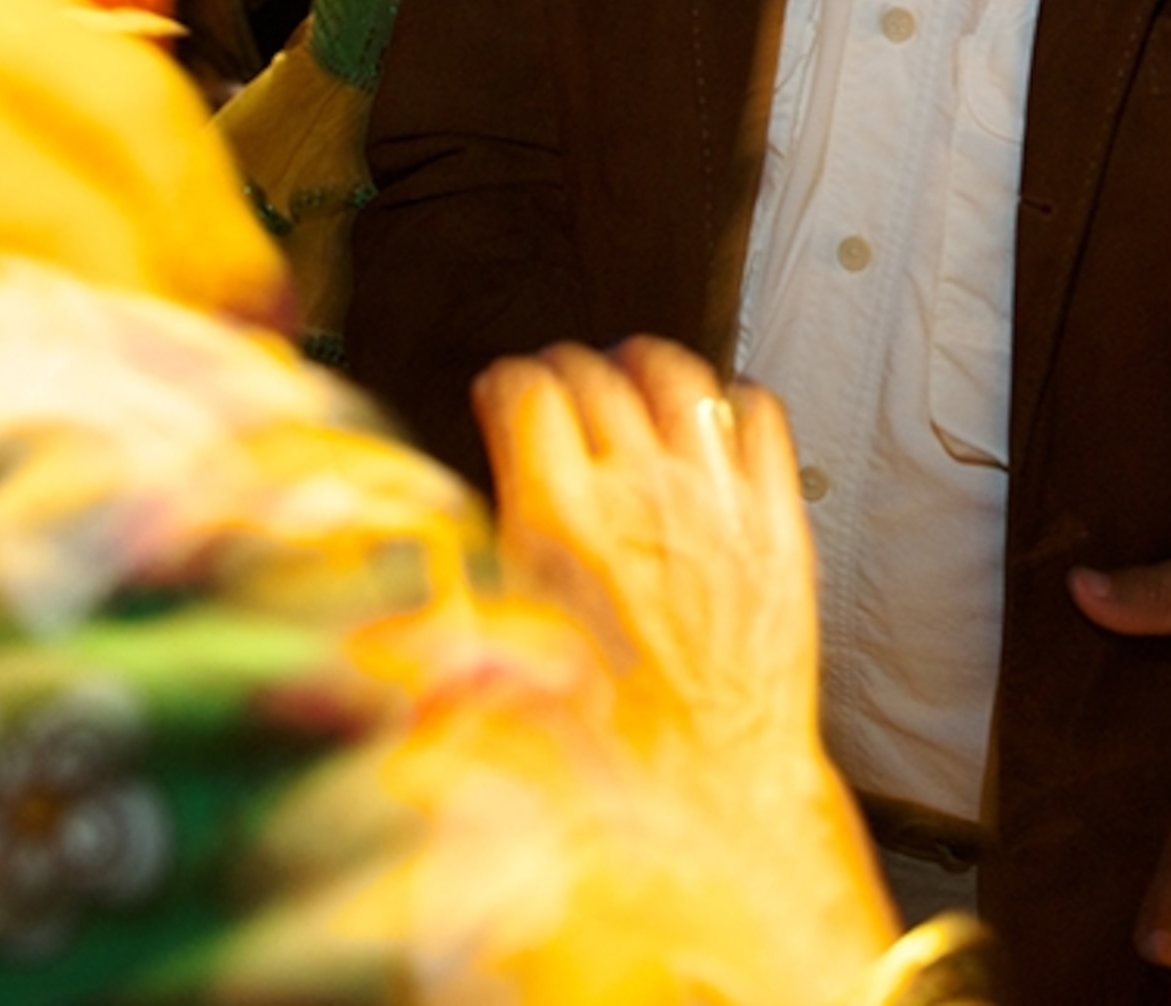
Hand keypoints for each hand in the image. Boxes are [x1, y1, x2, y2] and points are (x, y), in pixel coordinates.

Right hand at [475, 338, 823, 771]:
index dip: (508, 384)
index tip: (505, 394)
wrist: (707, 800)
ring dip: (648, 370)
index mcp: (558, 526)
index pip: (527, 392)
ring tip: (635, 379)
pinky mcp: (777, 525)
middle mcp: (638, 497)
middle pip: (598, 376)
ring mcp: (717, 504)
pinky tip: (715, 420)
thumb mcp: (490, 670)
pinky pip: (760, 421)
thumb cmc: (601, 756)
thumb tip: (393, 552)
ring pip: (681, 381)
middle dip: (569, 372)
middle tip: (562, 390)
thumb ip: (444, 594)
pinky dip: (733, 404)